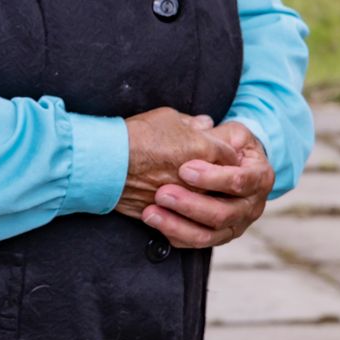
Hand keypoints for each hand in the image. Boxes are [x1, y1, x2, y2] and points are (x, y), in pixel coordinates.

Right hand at [117, 108, 238, 221]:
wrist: (106, 163)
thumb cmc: (136, 136)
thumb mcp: (168, 118)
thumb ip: (192, 123)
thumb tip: (205, 124)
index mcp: (208, 150)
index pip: (233, 157)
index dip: (228, 155)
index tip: (220, 154)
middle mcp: (203, 180)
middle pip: (225, 186)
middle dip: (220, 180)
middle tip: (210, 175)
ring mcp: (188, 201)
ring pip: (208, 206)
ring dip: (203, 199)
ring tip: (190, 192)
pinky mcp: (171, 216)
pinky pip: (186, 221)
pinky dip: (183, 215)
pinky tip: (173, 207)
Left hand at [141, 120, 274, 248]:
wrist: (231, 165)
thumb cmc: (228, 145)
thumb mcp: (230, 134)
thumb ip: (219, 136)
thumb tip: (204, 127)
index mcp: (260, 178)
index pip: (239, 181)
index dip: (212, 177)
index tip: (184, 169)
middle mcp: (252, 206)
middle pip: (224, 214)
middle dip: (191, 204)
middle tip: (162, 193)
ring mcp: (236, 225)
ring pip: (208, 234)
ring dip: (177, 224)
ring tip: (151, 213)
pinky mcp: (218, 236)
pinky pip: (196, 242)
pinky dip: (175, 234)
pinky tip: (156, 222)